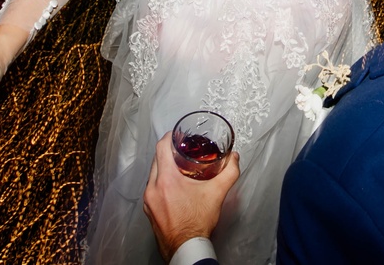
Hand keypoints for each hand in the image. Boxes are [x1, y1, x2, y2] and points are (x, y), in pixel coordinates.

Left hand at [142, 132, 239, 262]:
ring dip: (163, 168)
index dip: (168, 137)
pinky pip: (152, 189)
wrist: (187, 248)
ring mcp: (149, 201)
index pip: (161, 148)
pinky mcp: (149, 210)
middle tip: (180, 149)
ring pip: (153, 175)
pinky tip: (173, 187)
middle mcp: (153, 188)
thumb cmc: (197, 224)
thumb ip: (229, 173)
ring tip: (178, 167)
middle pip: (156, 160)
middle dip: (167, 152)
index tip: (176, 134)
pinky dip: (160, 183)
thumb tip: (234, 158)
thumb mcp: (217, 194)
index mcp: (167, 180)